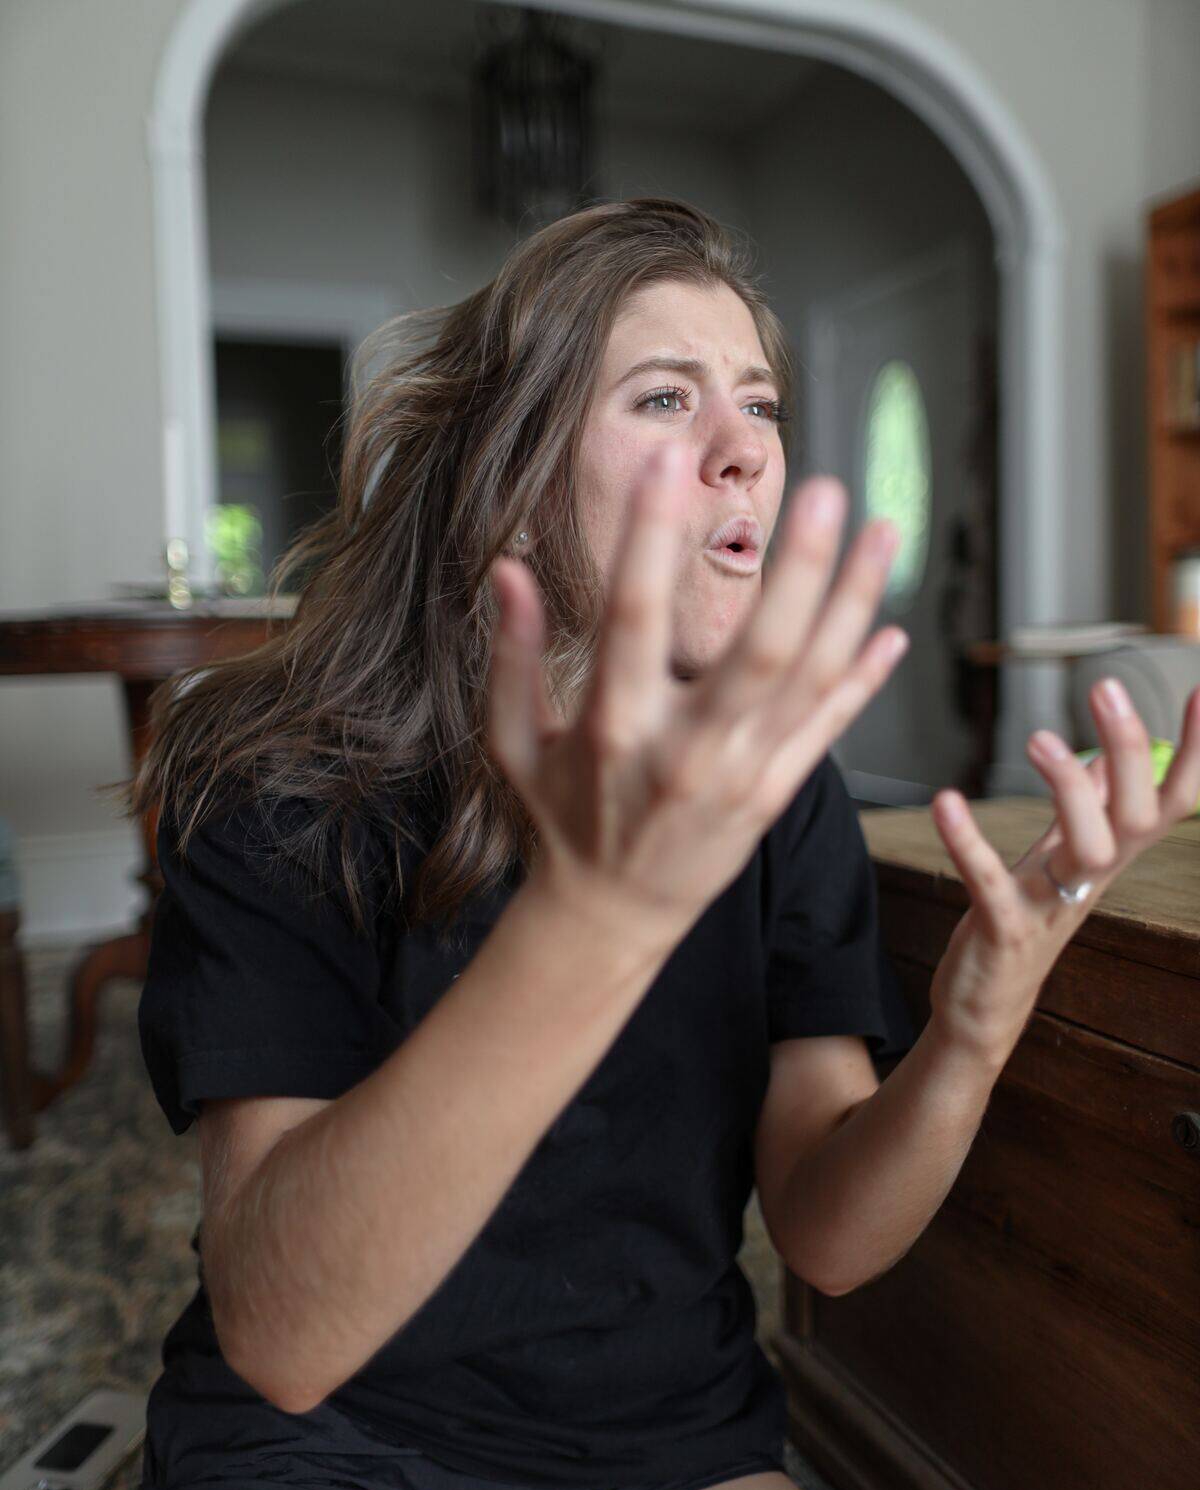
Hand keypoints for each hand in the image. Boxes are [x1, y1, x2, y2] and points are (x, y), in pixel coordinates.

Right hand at [485, 442, 909, 947]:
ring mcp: (741, 776)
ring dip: (854, 605)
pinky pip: (827, 729)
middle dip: (798, 571)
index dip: (647, 538)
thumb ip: (512, 656)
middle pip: (757, 655)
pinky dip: (863, 680)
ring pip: (811, 683)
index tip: (665, 460)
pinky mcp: (774, 795)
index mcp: (613, 730)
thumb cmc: (560, 815)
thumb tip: (507, 569)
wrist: (611, 915)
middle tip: (827, 491)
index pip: (631, 621)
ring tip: (886, 530)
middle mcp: (686, 753)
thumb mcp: (514, 742)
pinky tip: (893, 628)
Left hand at [926, 679, 1199, 1064]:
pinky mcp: (1002, 931)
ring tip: (1038, 736)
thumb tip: (1104, 754)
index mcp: (1107, 857)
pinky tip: (945, 802)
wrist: (983, 1010)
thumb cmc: (1021, 923)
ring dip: (1067, 789)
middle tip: (1108, 687)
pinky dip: (970, 842)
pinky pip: (991, 883)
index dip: (1194, 752)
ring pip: (1087, 849)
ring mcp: (1050, 907)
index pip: (1170, 801)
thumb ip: (1081, 809)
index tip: (1199, 690)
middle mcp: (1090, 880)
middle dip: (1131, 750)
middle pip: (1135, 814)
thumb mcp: (1056, 861)